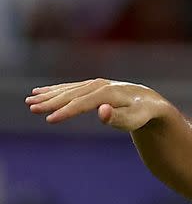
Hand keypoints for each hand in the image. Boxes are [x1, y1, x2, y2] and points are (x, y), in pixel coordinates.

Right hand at [26, 78, 166, 130]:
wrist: (149, 103)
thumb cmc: (141, 115)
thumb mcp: (133, 120)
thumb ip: (117, 117)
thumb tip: (102, 111)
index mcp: (107, 94)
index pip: (82, 104)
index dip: (65, 112)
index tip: (49, 120)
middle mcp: (99, 85)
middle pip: (71, 94)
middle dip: (50, 101)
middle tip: (31, 108)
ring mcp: (95, 84)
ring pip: (68, 89)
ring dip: (48, 94)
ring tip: (30, 99)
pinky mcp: (93, 86)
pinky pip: (70, 87)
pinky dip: (55, 89)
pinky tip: (41, 91)